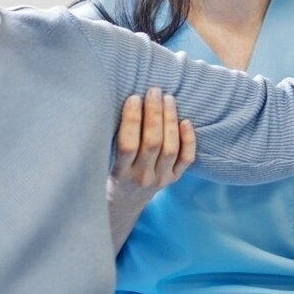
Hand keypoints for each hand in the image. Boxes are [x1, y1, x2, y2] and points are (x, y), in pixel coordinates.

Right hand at [108, 87, 195, 209]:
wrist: (124, 202)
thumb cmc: (110, 172)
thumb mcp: (105, 160)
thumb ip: (115, 138)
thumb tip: (127, 101)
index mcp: (120, 173)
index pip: (128, 145)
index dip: (132, 120)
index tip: (133, 98)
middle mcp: (142, 177)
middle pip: (153, 143)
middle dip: (154, 114)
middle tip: (154, 91)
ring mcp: (160, 179)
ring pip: (170, 149)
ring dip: (170, 121)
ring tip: (168, 99)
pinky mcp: (174, 179)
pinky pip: (186, 159)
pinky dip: (188, 140)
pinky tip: (186, 121)